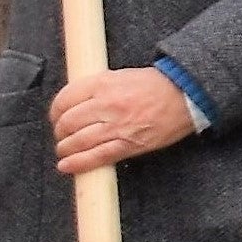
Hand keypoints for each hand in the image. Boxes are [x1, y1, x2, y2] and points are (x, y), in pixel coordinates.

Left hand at [44, 67, 194, 174]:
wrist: (186, 95)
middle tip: (62, 133)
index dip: (55, 111)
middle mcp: (107, 105)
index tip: (56, 116)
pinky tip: (67, 166)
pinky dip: (78, 163)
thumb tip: (74, 101)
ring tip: (65, 149)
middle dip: (60, 131)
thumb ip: (96, 86)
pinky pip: (97, 157)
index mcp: (103, 84)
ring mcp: (117, 126)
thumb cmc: (156, 85)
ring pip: (77, 141)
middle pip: (67, 122)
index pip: (64, 99)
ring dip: (65, 148)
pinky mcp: (129, 144)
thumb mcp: (121, 76)